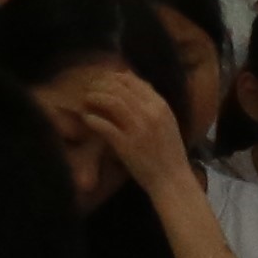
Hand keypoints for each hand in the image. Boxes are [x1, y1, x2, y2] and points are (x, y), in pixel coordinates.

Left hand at [40, 61, 205, 203]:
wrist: (172, 179)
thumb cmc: (168, 152)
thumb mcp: (167, 122)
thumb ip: (152, 102)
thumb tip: (133, 80)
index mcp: (161, 107)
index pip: (134, 81)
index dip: (114, 78)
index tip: (102, 81)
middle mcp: (151, 114)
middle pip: (120, 88)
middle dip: (100, 85)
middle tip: (89, 88)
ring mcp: (138, 129)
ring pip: (111, 102)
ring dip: (94, 98)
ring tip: (86, 100)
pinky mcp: (126, 145)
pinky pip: (104, 125)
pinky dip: (92, 119)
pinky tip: (87, 119)